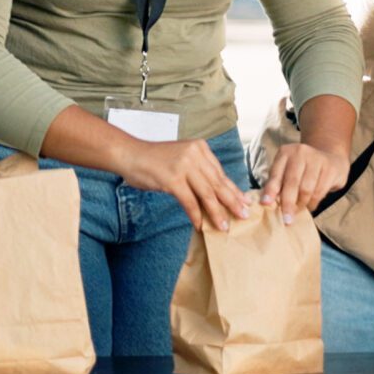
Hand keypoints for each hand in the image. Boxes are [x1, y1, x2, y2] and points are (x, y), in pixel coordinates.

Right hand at [111, 134, 251, 232]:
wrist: (129, 154)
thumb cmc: (154, 159)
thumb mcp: (181, 158)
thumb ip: (197, 170)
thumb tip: (216, 193)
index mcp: (200, 148)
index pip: (220, 173)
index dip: (233, 189)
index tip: (244, 201)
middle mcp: (194, 155)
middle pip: (218, 183)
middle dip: (232, 202)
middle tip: (244, 215)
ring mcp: (183, 166)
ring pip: (207, 194)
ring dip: (217, 213)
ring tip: (224, 226)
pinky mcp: (172, 180)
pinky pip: (190, 202)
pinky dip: (196, 215)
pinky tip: (200, 225)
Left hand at [256, 141, 346, 223]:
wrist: (331, 159)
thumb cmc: (303, 169)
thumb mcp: (287, 171)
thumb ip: (278, 184)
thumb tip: (268, 203)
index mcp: (285, 153)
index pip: (276, 174)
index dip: (270, 190)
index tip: (265, 203)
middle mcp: (301, 153)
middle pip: (292, 182)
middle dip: (287, 203)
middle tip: (286, 220)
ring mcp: (317, 159)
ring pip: (306, 189)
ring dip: (301, 204)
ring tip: (298, 211)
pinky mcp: (330, 169)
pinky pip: (319, 191)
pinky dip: (313, 203)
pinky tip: (310, 206)